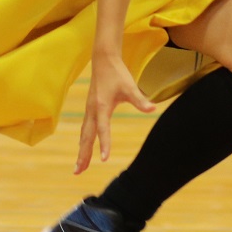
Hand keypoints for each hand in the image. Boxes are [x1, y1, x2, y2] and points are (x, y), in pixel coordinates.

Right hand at [75, 52, 154, 173]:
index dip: (105, 144)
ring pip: (84, 134)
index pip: (103, 129)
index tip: (104, 159)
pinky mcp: (89, 108)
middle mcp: (92, 110)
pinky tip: (83, 148)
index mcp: (102, 106)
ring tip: (78, 167)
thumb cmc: (117, 73)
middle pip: (87, 137)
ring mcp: (89, 109)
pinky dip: (83, 141)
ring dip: (81, 150)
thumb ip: (140, 100)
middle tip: (78, 172)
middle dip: (83, 155)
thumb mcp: (130, 86)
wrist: (104, 59)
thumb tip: (153, 109)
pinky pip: (85, 128)